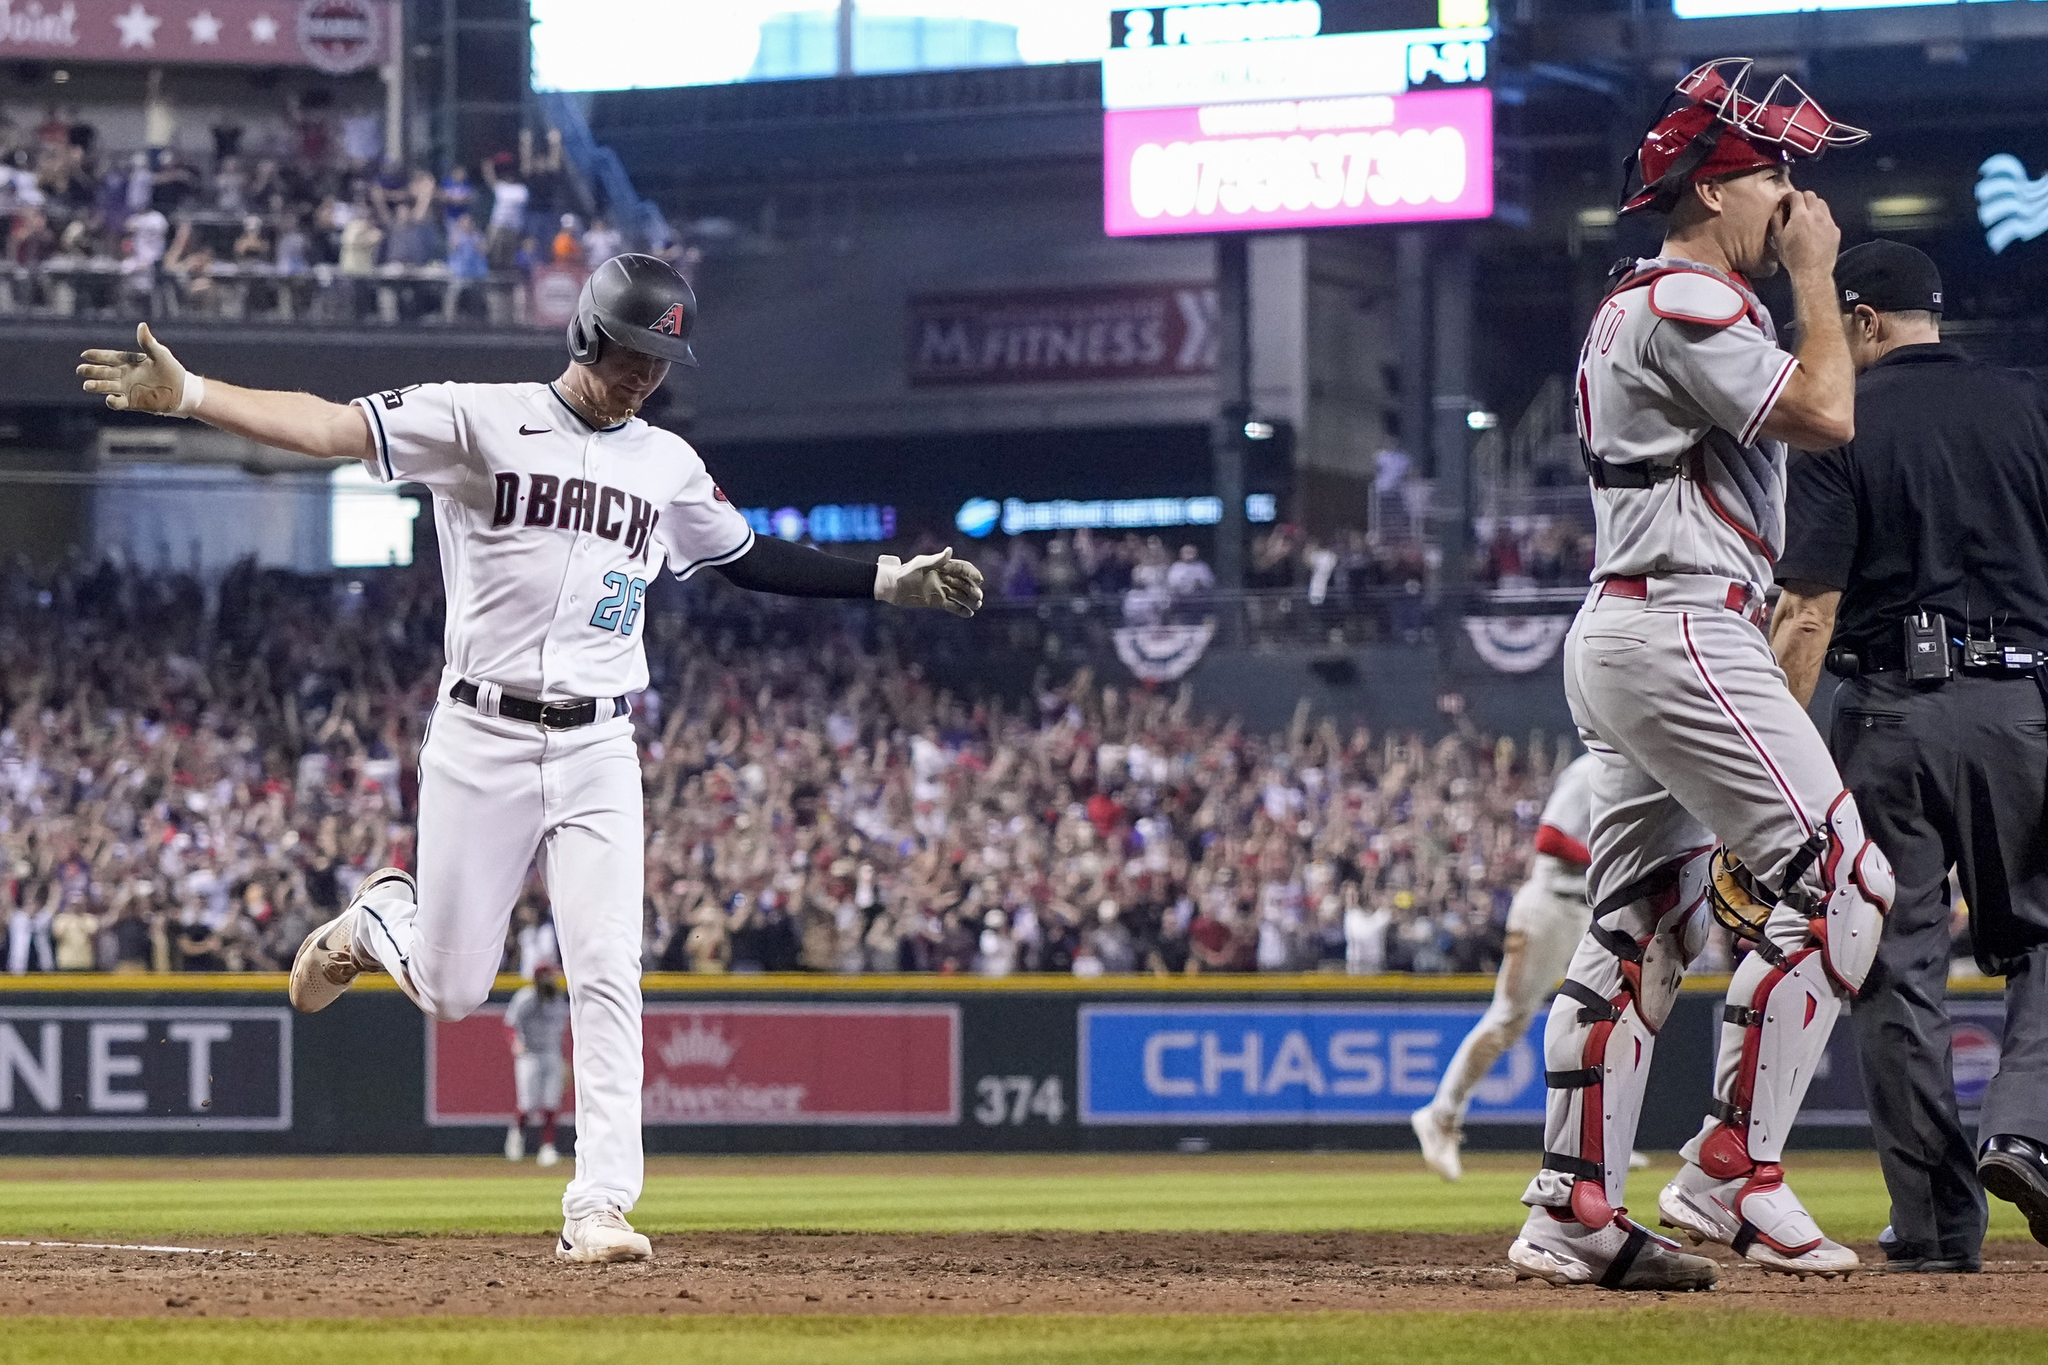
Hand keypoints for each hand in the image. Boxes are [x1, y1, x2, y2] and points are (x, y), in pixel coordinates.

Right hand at [76, 322, 196, 414]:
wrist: (183, 390)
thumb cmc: (171, 369)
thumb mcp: (160, 354)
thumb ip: (148, 343)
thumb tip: (142, 326)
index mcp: (129, 362)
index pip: (109, 357)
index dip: (97, 356)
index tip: (84, 355)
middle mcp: (124, 375)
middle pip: (103, 372)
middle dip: (91, 371)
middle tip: (80, 370)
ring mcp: (127, 389)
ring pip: (107, 387)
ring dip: (97, 386)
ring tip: (87, 385)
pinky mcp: (133, 402)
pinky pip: (119, 402)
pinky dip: (113, 401)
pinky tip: (109, 398)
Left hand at [874, 548, 985, 617]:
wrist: (893, 587)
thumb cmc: (905, 572)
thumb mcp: (921, 564)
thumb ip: (936, 560)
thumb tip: (950, 550)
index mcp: (942, 566)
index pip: (962, 568)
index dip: (972, 573)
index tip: (979, 580)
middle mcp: (944, 578)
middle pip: (964, 583)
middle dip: (973, 589)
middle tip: (979, 597)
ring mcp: (941, 590)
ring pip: (960, 595)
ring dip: (970, 600)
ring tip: (978, 606)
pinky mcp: (937, 602)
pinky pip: (952, 606)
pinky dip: (961, 610)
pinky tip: (970, 614)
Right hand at [1771, 190, 1839, 279]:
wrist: (1813, 272)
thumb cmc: (1792, 257)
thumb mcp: (1778, 240)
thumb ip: (1777, 221)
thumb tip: (1779, 208)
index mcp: (1800, 216)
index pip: (1796, 195)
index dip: (1789, 197)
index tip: (1785, 203)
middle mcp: (1816, 215)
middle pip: (1811, 195)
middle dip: (1802, 198)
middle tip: (1795, 208)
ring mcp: (1828, 222)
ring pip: (1822, 204)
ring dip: (1813, 206)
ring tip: (1807, 217)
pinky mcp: (1835, 230)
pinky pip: (1828, 217)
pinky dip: (1821, 218)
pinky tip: (1815, 230)